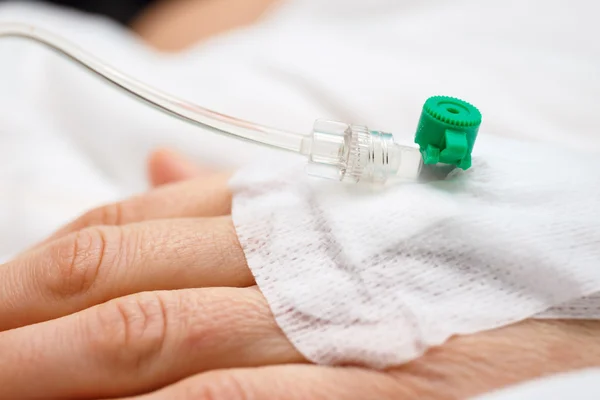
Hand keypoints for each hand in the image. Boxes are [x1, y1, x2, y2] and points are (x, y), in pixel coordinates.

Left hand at [0, 149, 597, 399]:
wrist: (556, 274)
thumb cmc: (433, 239)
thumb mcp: (331, 199)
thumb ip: (234, 190)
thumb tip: (155, 163)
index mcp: (273, 202)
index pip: (121, 223)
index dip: (37, 262)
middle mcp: (284, 250)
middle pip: (115, 276)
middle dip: (18, 317)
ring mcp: (320, 319)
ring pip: (156, 338)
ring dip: (59, 364)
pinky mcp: (369, 386)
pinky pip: (234, 399)